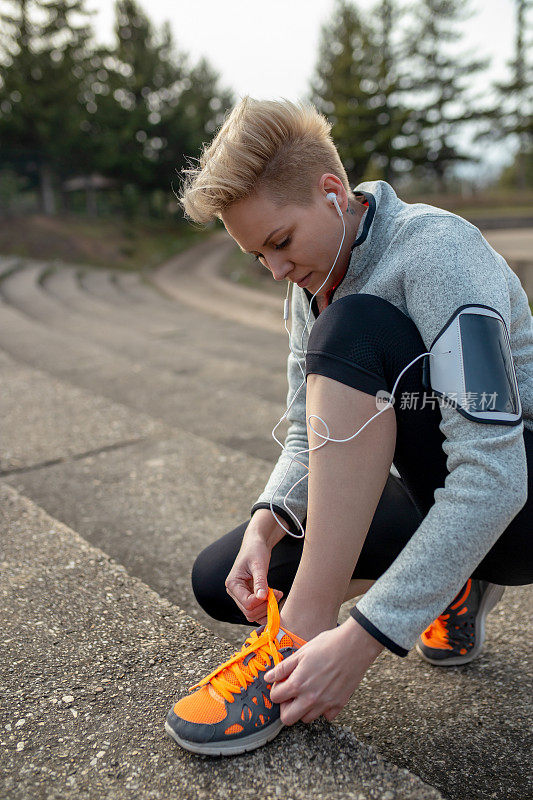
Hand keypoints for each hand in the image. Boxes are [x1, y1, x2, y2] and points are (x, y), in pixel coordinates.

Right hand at [225, 531, 283, 624]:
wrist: (256, 545)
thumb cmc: (256, 551)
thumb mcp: (259, 564)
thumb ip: (260, 581)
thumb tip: (262, 598)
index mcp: (232, 584)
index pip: (247, 603)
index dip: (262, 601)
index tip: (275, 592)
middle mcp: (234, 593)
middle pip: (249, 612)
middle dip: (265, 606)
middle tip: (278, 594)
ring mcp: (240, 596)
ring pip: (252, 615)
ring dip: (266, 609)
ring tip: (277, 595)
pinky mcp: (248, 597)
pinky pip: (256, 612)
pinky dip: (266, 610)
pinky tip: (275, 599)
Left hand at [264, 616, 383, 724]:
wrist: (354, 646)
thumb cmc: (327, 645)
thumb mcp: (301, 652)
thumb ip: (283, 668)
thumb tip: (268, 677)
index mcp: (298, 684)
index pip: (275, 698)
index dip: (276, 689)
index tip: (282, 682)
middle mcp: (310, 698)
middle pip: (288, 719)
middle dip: (285, 707)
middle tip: (291, 694)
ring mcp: (325, 704)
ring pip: (307, 719)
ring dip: (303, 709)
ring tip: (308, 692)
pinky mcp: (339, 705)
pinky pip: (326, 716)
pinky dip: (323, 709)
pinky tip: (324, 694)